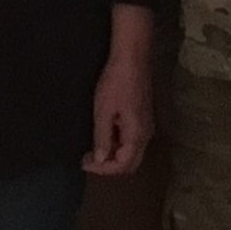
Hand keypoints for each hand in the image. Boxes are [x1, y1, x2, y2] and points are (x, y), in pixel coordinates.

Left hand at [82, 52, 152, 175]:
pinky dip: (117, 144)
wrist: (132, 60)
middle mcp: (146, 135)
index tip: (85, 164)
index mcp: (137, 136)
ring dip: (112, 155)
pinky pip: (130, 140)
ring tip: (91, 149)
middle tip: (87, 160)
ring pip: (130, 152)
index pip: (122, 165)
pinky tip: (103, 135)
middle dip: (108, 166)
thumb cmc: (117, 83)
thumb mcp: (103, 111)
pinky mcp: (142, 118)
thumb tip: (99, 159)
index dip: (102, 169)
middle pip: (129, 162)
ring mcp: (145, 127)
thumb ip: (102, 137)